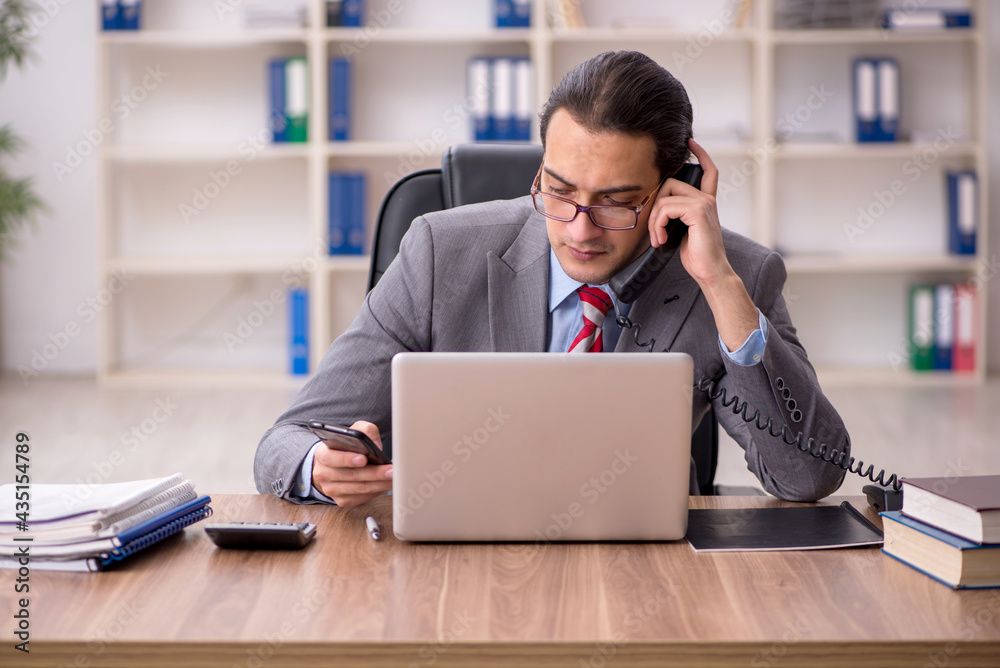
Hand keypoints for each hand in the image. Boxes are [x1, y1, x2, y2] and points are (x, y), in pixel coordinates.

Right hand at [311, 420, 391, 506]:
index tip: (363, 458)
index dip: (347, 459)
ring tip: (394, 477)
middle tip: (391, 470)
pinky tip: (387, 484)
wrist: (333, 465)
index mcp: (322, 454)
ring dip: (379, 483)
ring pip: (359, 488)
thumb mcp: (352, 432)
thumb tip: (375, 444)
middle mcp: (323, 473)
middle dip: (374, 473)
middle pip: (351, 475)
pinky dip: (377, 491)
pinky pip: (362, 498)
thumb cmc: (345, 447)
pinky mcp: (341, 500)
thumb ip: (364, 431)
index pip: (332, 457)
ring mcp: (331, 489)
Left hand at [646, 138, 728, 289]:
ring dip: (654, 220)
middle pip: (670, 184)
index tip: (691, 142)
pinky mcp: (698, 211)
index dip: (701, 154)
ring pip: (665, 197)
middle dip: (655, 207)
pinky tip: (662, 239)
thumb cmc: (697, 256)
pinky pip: (666, 208)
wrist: (711, 271)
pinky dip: (658, 224)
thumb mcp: (683, 231)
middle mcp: (707, 199)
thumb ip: (676, 215)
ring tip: (658, 239)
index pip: (708, 171)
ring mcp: (704, 203)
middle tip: (655, 232)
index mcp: (706, 202)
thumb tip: (658, 210)